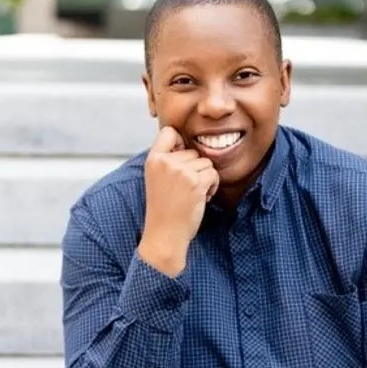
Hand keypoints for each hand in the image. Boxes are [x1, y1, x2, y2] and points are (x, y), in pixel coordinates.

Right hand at [139, 126, 218, 275]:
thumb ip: (166, 161)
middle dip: (195, 169)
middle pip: (193, 151)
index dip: (179, 142)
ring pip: (205, 163)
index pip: (169, 132)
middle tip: (185, 189)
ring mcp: (181, 171)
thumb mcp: (156, 179)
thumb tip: (184, 141)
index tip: (180, 159)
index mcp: (153, 160)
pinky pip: (213, 174)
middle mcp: (166, 162)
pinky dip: (212, 186)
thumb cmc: (163, 210)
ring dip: (205, 179)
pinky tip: (201, 199)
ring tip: (191, 195)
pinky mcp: (196, 182)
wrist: (164, 235)